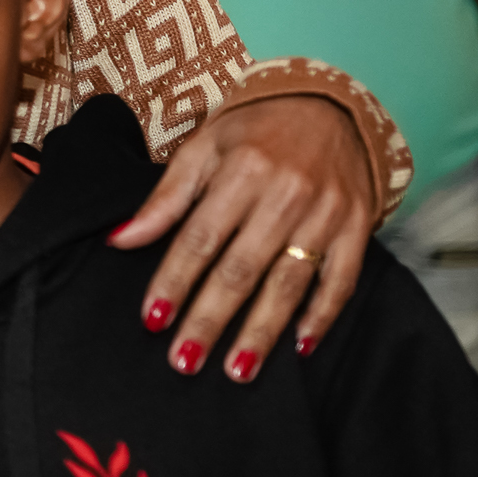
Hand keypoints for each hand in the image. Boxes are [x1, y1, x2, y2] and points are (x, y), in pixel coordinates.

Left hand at [113, 94, 370, 378]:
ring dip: (262, 331)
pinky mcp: (358, 226)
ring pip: (289, 282)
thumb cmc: (254, 131)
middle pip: (241, 268)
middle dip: (211, 319)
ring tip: (236, 371)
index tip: (153, 319)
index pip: (199, 238)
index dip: (174, 281)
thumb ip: (165, 198)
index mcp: (242, 171)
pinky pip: (341, 279)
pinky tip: (299, 346)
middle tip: (184, 361)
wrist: (331, 105)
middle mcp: (287, 194)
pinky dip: (321, 315)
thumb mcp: (203, 148)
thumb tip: (119, 240)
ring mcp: (326, 213)